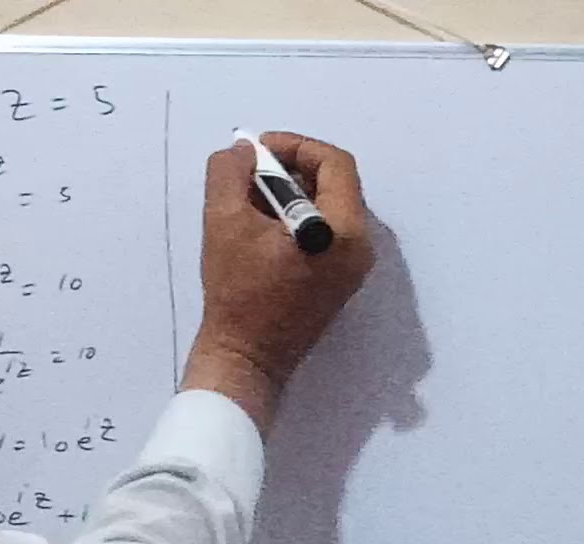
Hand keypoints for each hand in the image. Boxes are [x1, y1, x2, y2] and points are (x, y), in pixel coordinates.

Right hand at [182, 132, 374, 434]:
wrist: (245, 358)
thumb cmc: (236, 293)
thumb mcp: (223, 221)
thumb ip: (230, 173)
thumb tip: (243, 151)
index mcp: (344, 230)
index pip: (334, 163)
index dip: (294, 146)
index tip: (256, 151)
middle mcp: (360, 247)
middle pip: (334, 183)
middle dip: (290, 169)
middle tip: (249, 173)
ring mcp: (352, 267)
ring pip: (328, 206)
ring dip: (290, 193)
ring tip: (249, 200)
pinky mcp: (339, 281)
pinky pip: (325, 232)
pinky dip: (296, 217)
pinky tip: (260, 226)